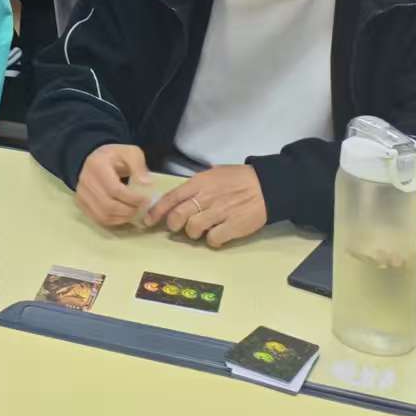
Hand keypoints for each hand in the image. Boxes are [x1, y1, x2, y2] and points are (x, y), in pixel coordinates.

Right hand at [75, 144, 153, 227]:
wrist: (96, 160)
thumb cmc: (116, 157)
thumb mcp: (130, 153)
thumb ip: (139, 166)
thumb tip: (146, 183)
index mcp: (96, 165)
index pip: (115, 189)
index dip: (133, 198)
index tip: (146, 199)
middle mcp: (85, 180)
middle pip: (109, 205)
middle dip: (129, 210)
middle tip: (142, 207)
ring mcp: (81, 193)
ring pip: (104, 215)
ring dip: (123, 217)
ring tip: (134, 210)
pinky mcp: (80, 203)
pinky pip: (99, 219)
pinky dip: (114, 220)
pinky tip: (124, 214)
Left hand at [146, 164, 267, 246]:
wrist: (267, 186)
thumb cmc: (238, 179)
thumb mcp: (213, 174)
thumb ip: (195, 185)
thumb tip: (178, 196)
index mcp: (199, 183)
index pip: (171, 198)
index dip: (157, 211)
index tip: (148, 221)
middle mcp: (206, 198)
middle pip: (178, 216)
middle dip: (173, 225)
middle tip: (177, 227)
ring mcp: (219, 213)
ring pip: (193, 229)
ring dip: (193, 233)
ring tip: (200, 230)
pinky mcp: (233, 227)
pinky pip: (213, 240)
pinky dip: (211, 241)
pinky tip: (217, 235)